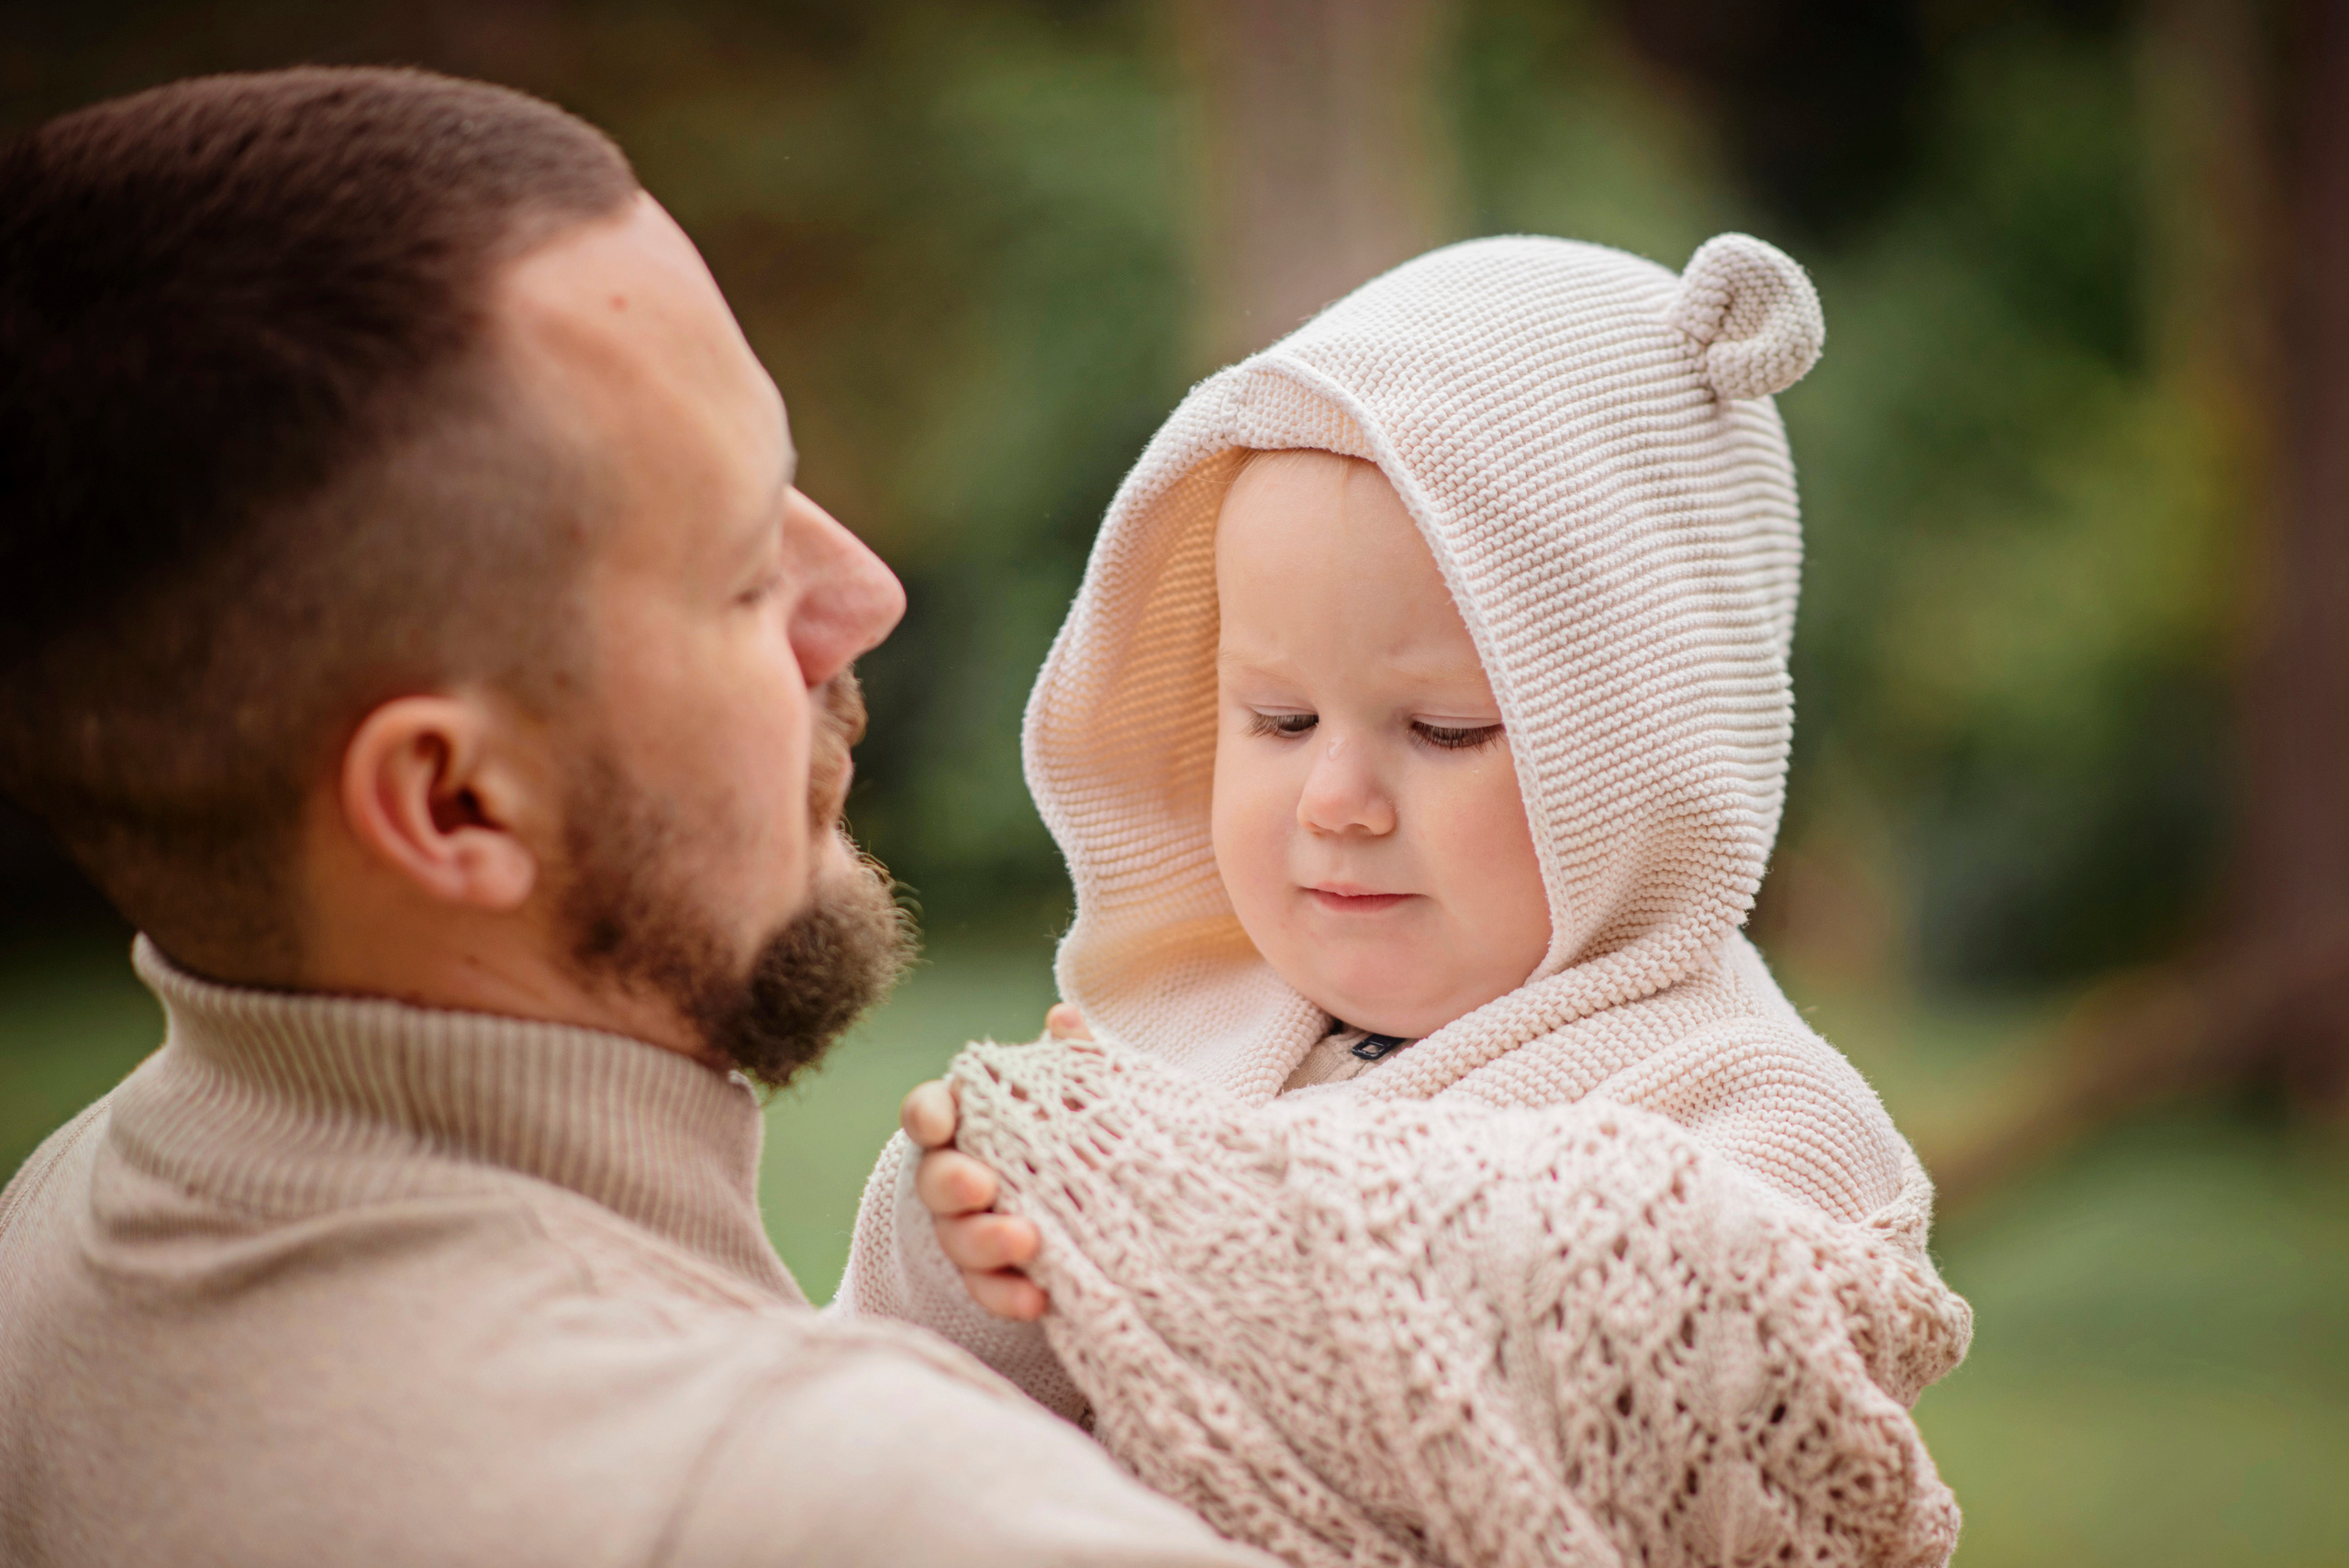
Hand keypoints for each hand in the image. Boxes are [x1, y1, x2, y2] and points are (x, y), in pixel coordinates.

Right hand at [896, 1003, 1092, 1320]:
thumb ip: (1068, 1059)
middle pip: (935, 1181)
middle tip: (982, 1188)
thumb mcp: (1071, 1096)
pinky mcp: (990, 1276)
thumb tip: (1066, 1017)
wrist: (1079, 1201)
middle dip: (955, 1185)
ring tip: (1026, 1243)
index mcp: (966, 1122)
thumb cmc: (1062, 1132)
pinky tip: (1040, 1299)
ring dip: (986, 1243)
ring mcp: (967, 1229)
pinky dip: (1009, 1295)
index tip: (940, 1123)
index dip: (929, 1115)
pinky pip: (988, 1289)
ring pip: (958, 1239)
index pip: (929, 1112)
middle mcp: (954, 1175)